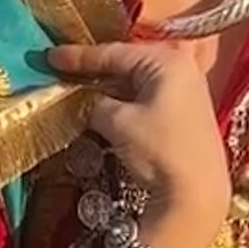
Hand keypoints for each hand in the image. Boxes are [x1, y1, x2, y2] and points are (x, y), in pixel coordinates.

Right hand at [44, 38, 230, 247]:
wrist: (196, 195)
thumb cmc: (159, 150)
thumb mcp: (118, 123)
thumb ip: (95, 104)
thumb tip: (84, 102)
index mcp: (166, 61)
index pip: (115, 53)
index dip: (80, 57)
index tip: (52, 57)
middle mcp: (182, 69)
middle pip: (129, 64)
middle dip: (96, 70)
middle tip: (64, 71)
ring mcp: (188, 92)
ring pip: (139, 83)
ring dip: (110, 88)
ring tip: (80, 91)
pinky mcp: (187, 115)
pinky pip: (149, 98)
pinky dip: (126, 102)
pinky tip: (106, 108)